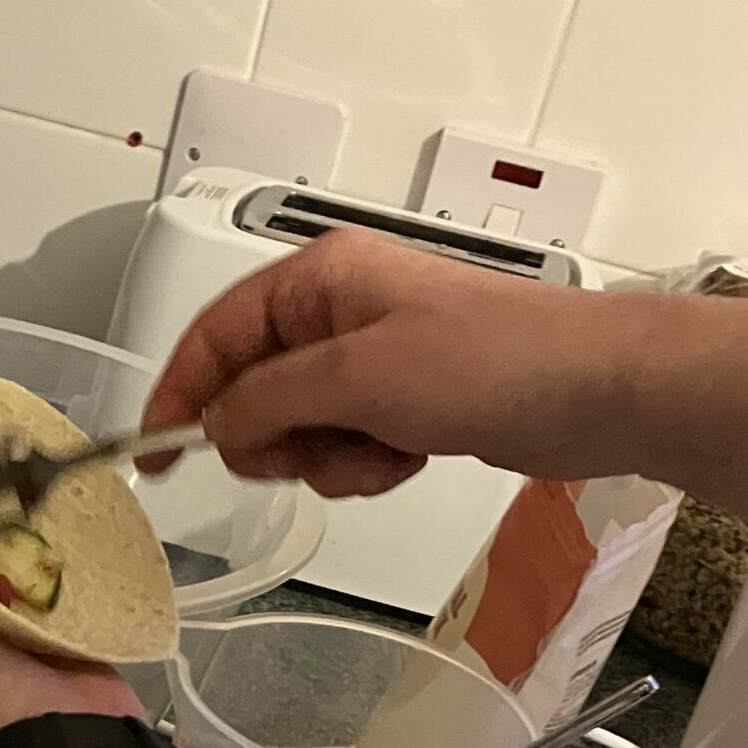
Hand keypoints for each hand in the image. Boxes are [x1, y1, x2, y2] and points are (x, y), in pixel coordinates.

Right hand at [139, 229, 639, 496]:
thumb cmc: (493, 361)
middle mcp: (335, 315)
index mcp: (318, 281)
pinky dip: (363, 466)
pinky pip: (339, 449)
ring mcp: (367, 362)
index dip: (177, 396)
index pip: (213, 338)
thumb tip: (214, 425)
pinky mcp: (396, 403)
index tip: (154, 456)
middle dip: (276, 436)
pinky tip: (408, 454)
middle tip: (316, 445)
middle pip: (248, 393)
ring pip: (293, 432)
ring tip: (384, 446)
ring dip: (329, 459)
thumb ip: (267, 401)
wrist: (593, 393)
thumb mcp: (357, 379)